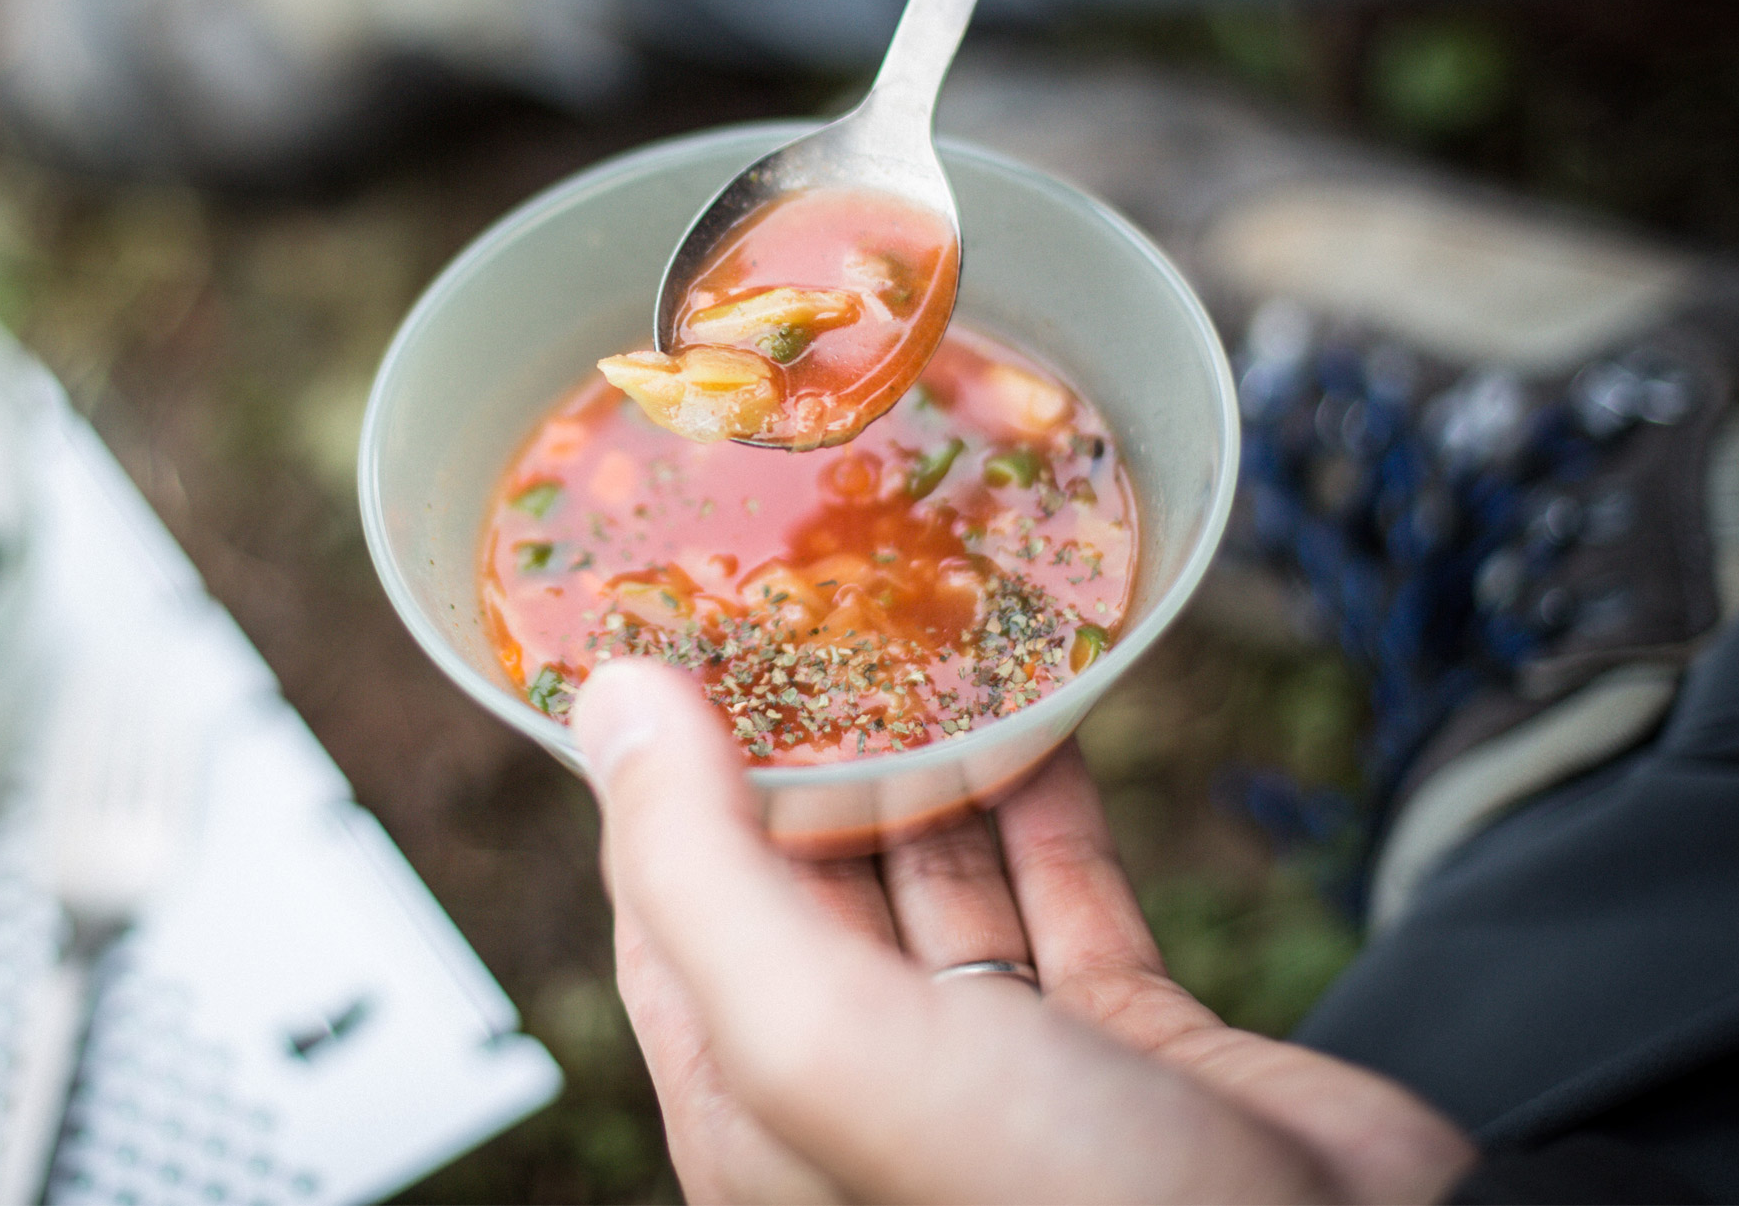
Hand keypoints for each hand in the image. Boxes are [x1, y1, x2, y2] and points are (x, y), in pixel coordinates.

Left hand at [574, 662, 1476, 1202]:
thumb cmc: (1060, 1205)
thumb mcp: (824, 1038)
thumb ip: (701, 871)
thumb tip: (609, 700)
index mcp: (758, 1107)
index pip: (667, 911)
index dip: (657, 777)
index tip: (668, 635)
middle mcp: (868, 1088)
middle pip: (804, 879)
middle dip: (799, 744)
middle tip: (804, 594)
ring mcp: (1003, 1065)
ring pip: (941, 871)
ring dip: (930, 756)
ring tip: (918, 619)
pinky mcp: (1129, 1041)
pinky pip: (1067, 887)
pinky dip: (1050, 795)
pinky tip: (1042, 697)